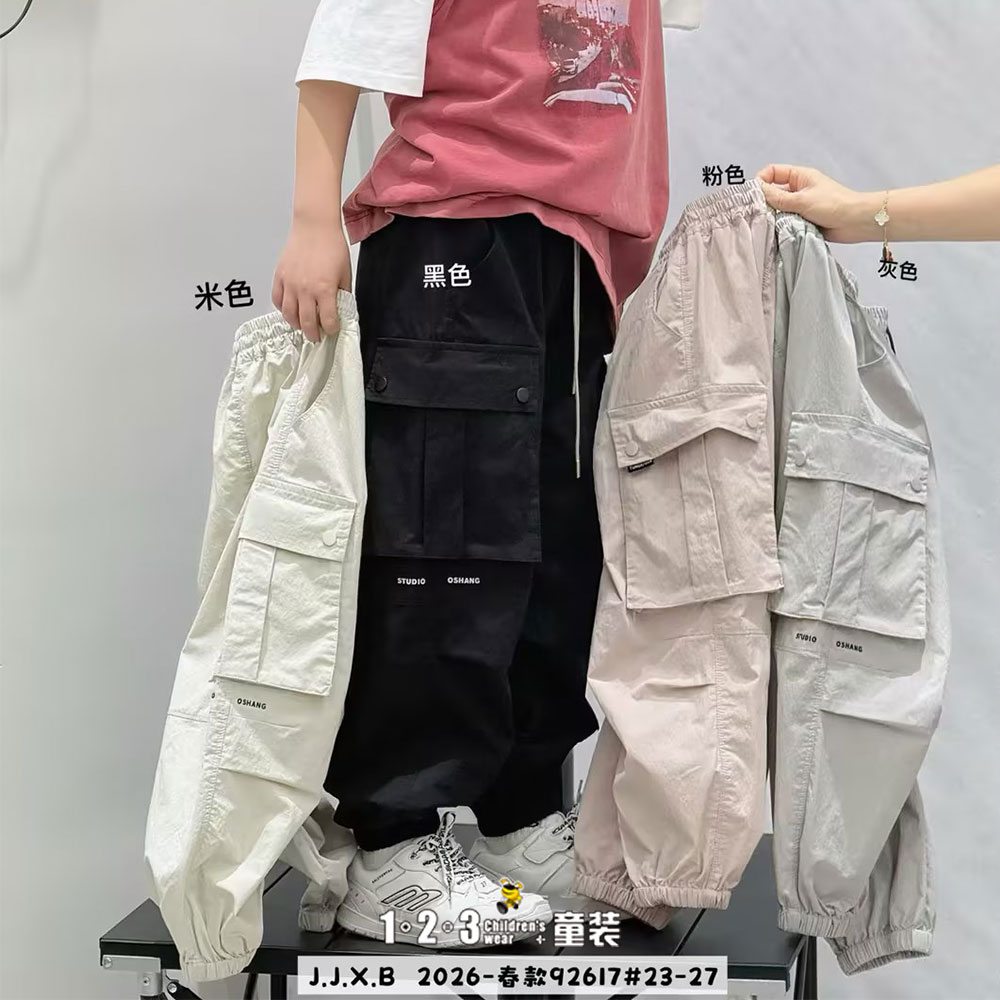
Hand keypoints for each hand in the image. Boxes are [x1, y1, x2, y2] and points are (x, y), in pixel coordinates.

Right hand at [272, 215, 352, 341]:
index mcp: (324, 289)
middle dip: (313, 334)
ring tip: (303, 326)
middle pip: (306, 323)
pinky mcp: (280, 276)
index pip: (327, 321)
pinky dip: (282, 309)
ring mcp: (290, 283)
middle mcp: (305, 289)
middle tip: (317, 336)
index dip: (331, 329)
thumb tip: (340, 309)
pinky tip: (290, 310)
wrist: (315, 226)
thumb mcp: (345, 274)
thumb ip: (343, 294)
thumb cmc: (332, 246)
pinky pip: (277, 300)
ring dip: (297, 324)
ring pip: (289, 315)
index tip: (332, 329)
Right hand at [757, 165, 881, 242]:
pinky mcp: (802, 220)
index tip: (754, 195)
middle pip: (772, 192)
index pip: (773, 172)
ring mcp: (800, 205)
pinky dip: (781, 226)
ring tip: (772, 224)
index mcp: (799, 177)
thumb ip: (778, 197)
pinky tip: (779, 231)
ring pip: (778, 209)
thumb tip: (757, 190)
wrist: (856, 222)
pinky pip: (785, 222)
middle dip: (765, 202)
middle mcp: (798, 189)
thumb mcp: (802, 199)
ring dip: (774, 216)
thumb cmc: (834, 205)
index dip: (761, 181)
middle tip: (760, 213)